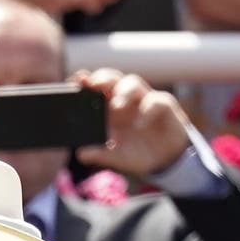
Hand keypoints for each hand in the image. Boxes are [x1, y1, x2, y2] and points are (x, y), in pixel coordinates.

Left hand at [73, 68, 191, 177]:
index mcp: (108, 109)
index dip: (85, 82)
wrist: (165, 161)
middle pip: (112, 79)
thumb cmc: (137, 153)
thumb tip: (81, 153)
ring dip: (123, 92)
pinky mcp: (164, 106)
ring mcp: (144, 100)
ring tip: (116, 106)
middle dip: (102, 79)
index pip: (95, 88)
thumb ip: (100, 154)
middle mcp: (125, 100)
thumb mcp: (117, 157)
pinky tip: (139, 124)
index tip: (74, 81)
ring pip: (133, 83)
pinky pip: (156, 101)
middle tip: (93, 85)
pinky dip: (147, 110)